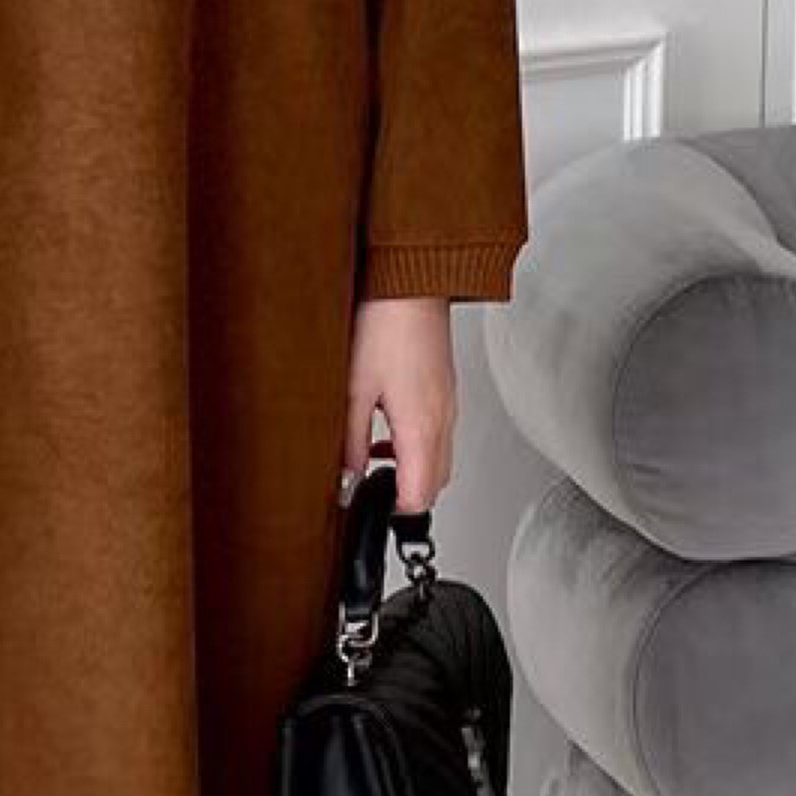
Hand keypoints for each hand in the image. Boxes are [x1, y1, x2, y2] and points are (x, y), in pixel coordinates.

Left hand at [343, 295, 457, 514]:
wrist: (410, 285)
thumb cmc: (385, 325)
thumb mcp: (354, 389)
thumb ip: (352, 439)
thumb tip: (347, 475)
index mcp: (422, 428)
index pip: (419, 495)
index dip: (394, 510)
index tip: (370, 508)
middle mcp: (444, 420)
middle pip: (435, 483)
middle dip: (406, 495)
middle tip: (371, 490)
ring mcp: (449, 404)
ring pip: (440, 459)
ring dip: (412, 469)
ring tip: (374, 460)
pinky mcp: (445, 389)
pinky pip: (439, 433)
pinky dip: (418, 445)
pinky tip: (388, 430)